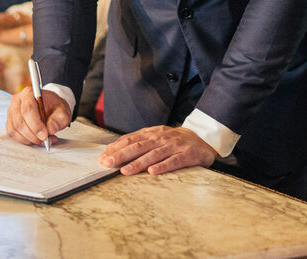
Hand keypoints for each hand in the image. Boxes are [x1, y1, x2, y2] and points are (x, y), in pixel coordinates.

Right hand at [6, 87, 69, 145]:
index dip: (35, 125)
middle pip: (20, 121)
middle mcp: (17, 100)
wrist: (50, 108)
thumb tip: (50, 129)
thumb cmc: (54, 107)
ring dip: (29, 139)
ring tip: (43, 140)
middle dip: (33, 135)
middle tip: (46, 140)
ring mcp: (11, 111)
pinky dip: (25, 140)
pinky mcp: (10, 121)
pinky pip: (13, 134)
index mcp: (29, 93)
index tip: (45, 135)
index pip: (28, 109)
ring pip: (15, 129)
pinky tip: (35, 139)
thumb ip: (59, 119)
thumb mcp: (63, 111)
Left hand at [99, 125, 217, 174]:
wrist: (203, 138)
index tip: (103, 157)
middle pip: (139, 146)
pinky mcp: (187, 155)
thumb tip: (115, 151)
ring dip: (138, 163)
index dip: (116, 147)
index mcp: (153, 133)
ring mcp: (174, 146)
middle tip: (108, 163)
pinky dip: (163, 166)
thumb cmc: (175, 141)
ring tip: (125, 171)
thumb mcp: (157, 137)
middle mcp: (162, 138)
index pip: (131, 139)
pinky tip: (152, 172)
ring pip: (153, 154)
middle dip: (121, 155)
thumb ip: (140, 142)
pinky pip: (173, 161)